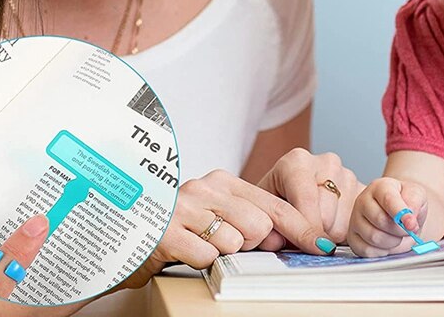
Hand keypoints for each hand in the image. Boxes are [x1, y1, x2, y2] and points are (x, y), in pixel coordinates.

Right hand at [120, 168, 338, 284]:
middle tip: (224, 243)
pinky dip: (200, 262)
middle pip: (259, 225)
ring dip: (222, 253)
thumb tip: (292, 237)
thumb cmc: (176, 229)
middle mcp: (204, 188)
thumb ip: (250, 219)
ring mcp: (184, 208)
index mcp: (221, 181)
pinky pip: (206, 256)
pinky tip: (185, 252)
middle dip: (250, 244)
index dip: (300, 227)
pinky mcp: (166, 233)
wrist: (122, 235)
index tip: (321, 245)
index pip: (273, 204)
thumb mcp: (215, 217)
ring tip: (199, 244)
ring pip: (235, 241)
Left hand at [257, 148, 362, 249]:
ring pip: (344, 223)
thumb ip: (269, 225)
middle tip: (303, 234)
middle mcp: (326, 162)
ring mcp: (347, 174)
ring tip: (316, 229)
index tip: (305, 247)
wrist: (293, 188)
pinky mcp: (363, 189)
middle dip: (314, 233)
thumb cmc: (278, 199)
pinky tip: (332, 228)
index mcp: (297, 161)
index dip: (304, 229)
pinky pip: (359, 223)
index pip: (306, 199)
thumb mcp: (265, 209)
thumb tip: (282, 243)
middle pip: (326, 215)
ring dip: (330, 235)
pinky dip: (347, 233)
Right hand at [347, 177, 427, 257]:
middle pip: (380, 220)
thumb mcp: (417, 195)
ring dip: (392, 242)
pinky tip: (387, 244)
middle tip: (407, 230)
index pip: (388, 199)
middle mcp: (363, 201)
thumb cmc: (406, 203)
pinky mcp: (353, 238)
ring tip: (397, 235)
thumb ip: (414, 202)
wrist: (400, 215)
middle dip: (399, 230)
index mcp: (379, 187)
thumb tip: (409, 220)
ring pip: (373, 237)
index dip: (401, 213)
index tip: (412, 225)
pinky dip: (382, 252)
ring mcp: (355, 220)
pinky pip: (367, 251)